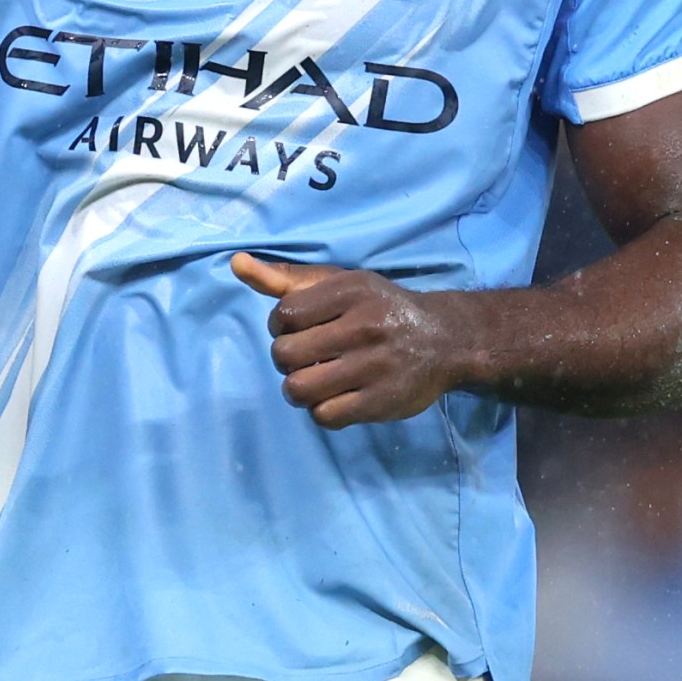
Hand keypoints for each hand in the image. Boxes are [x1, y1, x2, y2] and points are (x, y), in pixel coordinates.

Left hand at [230, 252, 474, 428]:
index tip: (299, 330)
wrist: (446, 340)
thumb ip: (287, 279)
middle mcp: (363, 326)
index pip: (284, 315)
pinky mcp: (380, 402)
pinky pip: (324, 415)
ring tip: (314, 380)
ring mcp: (373, 366)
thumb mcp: (341, 284)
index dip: (281, 327)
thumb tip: (235, 264)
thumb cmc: (382, 308)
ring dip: (298, 388)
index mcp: (350, 291)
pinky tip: (335, 397)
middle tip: (306, 358)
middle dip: (286, 360)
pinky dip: (321, 409)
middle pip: (285, 355)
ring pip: (299, 389)